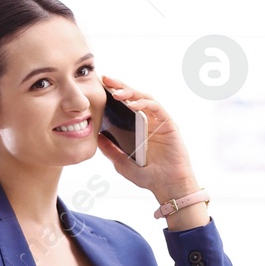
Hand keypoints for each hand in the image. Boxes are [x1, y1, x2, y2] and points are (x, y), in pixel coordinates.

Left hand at [96, 75, 199, 201]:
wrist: (167, 186)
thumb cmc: (148, 176)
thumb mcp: (121, 163)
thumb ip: (110, 149)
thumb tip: (95, 136)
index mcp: (137, 128)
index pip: (124, 106)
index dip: (113, 95)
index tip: (98, 87)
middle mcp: (148, 121)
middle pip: (133, 98)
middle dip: (119, 86)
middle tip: (105, 79)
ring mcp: (159, 121)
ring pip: (145, 99)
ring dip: (130, 93)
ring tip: (116, 93)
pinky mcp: (168, 124)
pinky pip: (156, 108)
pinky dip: (144, 104)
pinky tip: (132, 104)